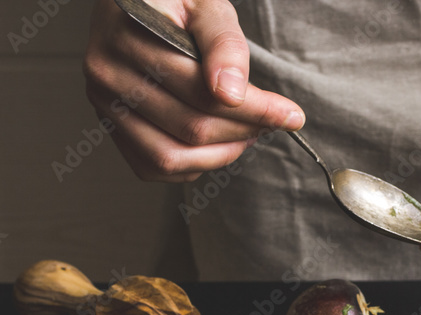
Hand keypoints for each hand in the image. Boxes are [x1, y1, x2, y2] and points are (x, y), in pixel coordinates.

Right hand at [83, 0, 304, 181]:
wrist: (136, 0)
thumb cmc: (176, 1)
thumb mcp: (207, 5)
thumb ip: (224, 45)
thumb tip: (232, 95)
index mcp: (128, 38)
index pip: (203, 93)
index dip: (256, 110)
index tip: (291, 115)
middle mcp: (107, 75)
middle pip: (191, 128)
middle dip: (244, 131)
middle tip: (271, 122)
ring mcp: (104, 104)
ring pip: (170, 157)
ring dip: (221, 155)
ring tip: (247, 134)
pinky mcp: (111, 125)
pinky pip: (151, 167)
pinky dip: (192, 166)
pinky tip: (217, 145)